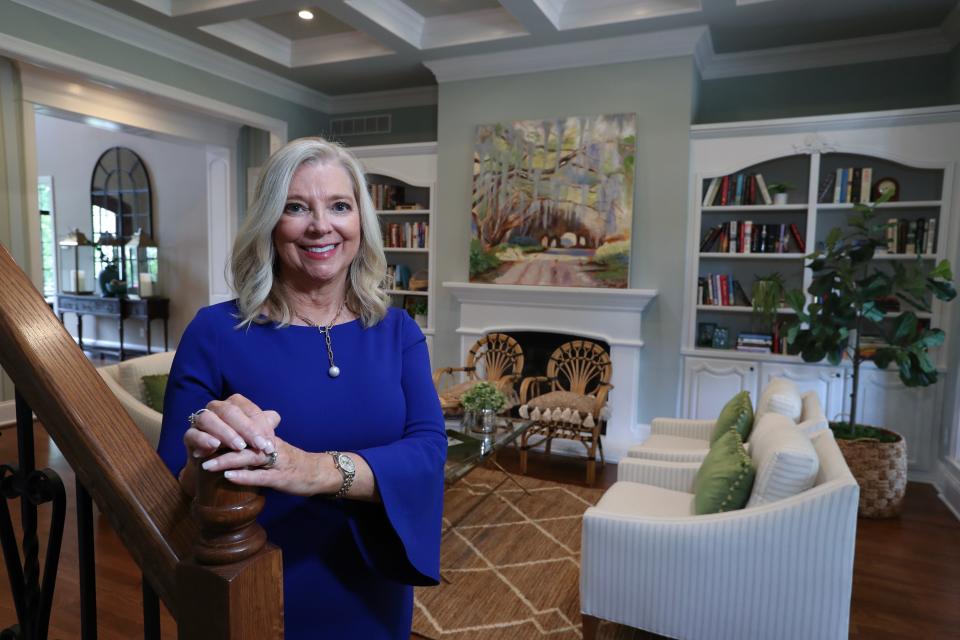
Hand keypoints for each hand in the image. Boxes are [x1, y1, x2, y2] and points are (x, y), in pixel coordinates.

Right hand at [183, 393, 279, 459]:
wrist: (219, 465)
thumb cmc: (241, 447)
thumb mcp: (255, 438)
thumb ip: (265, 427)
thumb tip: (275, 418)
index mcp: (235, 404)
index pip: (249, 409)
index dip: (261, 426)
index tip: (270, 443)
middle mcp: (216, 408)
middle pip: (230, 411)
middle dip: (247, 429)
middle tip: (259, 446)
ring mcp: (200, 420)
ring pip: (209, 419)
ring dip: (226, 432)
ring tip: (239, 447)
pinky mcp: (189, 435)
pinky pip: (193, 433)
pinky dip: (203, 439)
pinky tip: (215, 446)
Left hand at [212, 440, 340, 496]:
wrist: (319, 473)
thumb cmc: (293, 463)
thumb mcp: (272, 449)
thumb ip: (253, 445)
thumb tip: (230, 444)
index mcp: (266, 438)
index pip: (241, 430)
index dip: (221, 433)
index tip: (200, 439)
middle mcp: (270, 446)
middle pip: (242, 441)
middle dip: (218, 445)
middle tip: (196, 451)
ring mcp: (276, 462)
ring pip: (249, 457)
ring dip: (227, 460)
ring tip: (206, 465)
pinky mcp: (282, 478)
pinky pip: (261, 476)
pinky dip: (245, 476)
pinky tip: (229, 477)